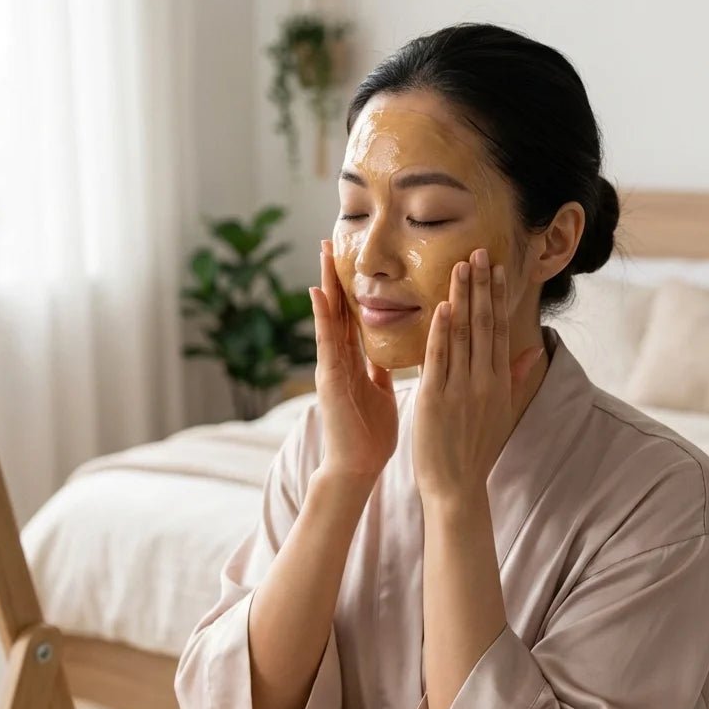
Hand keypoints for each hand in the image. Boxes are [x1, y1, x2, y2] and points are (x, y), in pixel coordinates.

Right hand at [309, 239, 397, 483]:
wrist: (357, 468)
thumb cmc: (370, 436)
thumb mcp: (381, 393)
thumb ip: (380, 370)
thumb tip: (390, 351)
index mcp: (356, 362)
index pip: (354, 317)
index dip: (354, 289)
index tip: (353, 260)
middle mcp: (340, 360)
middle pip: (339, 310)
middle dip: (335, 277)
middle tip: (331, 241)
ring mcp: (331, 368)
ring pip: (329, 319)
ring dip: (325, 285)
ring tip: (322, 254)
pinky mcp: (329, 380)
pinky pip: (326, 343)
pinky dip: (322, 318)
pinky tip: (318, 293)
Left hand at [413, 247, 543, 508]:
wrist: (456, 485)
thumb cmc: (475, 449)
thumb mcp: (502, 411)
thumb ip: (515, 377)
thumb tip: (534, 351)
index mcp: (498, 381)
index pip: (498, 329)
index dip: (497, 297)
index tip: (496, 268)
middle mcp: (483, 381)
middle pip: (484, 324)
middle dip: (481, 286)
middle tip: (479, 251)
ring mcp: (460, 389)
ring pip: (463, 335)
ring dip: (463, 298)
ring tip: (461, 266)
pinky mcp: (436, 399)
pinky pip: (440, 359)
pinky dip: (442, 332)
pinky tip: (444, 306)